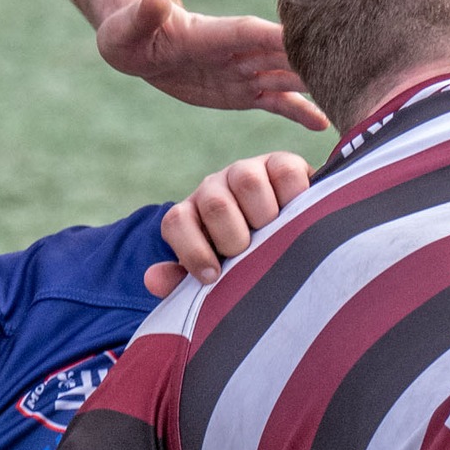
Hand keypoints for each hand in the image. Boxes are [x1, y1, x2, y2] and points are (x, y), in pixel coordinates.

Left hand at [97, 0, 329, 130]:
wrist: (139, 46)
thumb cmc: (129, 31)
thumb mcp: (129, 24)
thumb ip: (145, 13)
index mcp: (215, 34)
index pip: (253, 34)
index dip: (280, 38)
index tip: (314, 40)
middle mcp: (239, 51)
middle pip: (284, 54)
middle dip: (316, 59)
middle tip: (354, 67)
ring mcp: (245, 71)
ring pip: (288, 78)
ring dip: (317, 86)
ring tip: (352, 96)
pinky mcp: (244, 92)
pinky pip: (278, 102)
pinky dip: (301, 112)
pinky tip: (326, 126)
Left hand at [145, 152, 313, 294]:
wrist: (287, 244)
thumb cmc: (243, 267)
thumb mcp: (214, 278)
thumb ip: (182, 284)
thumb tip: (152, 279)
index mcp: (192, 216)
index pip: (177, 222)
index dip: (193, 251)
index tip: (213, 276)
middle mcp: (215, 189)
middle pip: (215, 203)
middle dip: (234, 239)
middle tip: (250, 254)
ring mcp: (248, 173)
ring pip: (247, 182)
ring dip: (265, 216)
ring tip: (277, 235)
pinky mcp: (282, 164)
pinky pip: (284, 171)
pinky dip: (294, 195)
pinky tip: (298, 214)